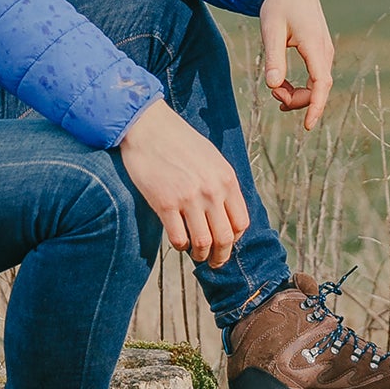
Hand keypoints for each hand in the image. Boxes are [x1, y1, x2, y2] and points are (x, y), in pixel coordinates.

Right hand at [118, 101, 249, 267]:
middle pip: (225, 238)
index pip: (241, 222)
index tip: (225, 243)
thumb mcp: (211, 158)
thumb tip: (225, 212)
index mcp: (226, 179)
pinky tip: (178, 242)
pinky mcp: (164, 203)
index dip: (234, 239)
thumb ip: (221, 183)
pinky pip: (178, 238)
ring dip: (200, 255)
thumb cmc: (179, 141)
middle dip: (220, 256)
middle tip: (213, 261)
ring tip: (195, 255)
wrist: (148, 127)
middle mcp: (211, 191)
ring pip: (203, 243)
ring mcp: (188, 198)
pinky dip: (180, 246)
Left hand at [260, 0, 334, 129]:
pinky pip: (315, 77)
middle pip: (318, 88)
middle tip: (273, 95)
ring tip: (274, 88)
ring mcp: (325, 52)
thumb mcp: (270, 29)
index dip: (315, 106)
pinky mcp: (320, 52)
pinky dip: (300, 87)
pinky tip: (282, 87)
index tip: (307, 126)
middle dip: (297, 100)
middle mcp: (325, 50)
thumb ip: (273, 57)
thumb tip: (273, 85)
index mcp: (314, 44)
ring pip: (317, 84)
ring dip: (297, 94)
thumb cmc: (279, 5)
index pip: (321, 82)